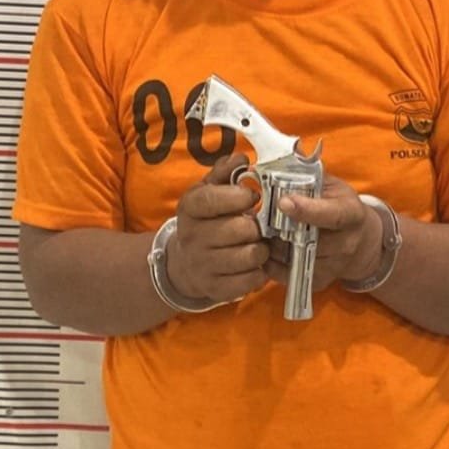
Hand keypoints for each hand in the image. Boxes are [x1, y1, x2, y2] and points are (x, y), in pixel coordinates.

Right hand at [167, 154, 270, 304]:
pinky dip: (259, 273)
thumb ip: (225, 171)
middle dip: (258, 226)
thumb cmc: (206, 219)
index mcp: (190, 208)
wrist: (186, 263)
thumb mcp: (209, 190)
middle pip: (239, 229)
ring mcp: (202, 265)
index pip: (212, 200)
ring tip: (259, 243)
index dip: (237, 197)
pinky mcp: (215, 290)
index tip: (252, 197)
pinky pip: (250, 282)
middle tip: (260, 224)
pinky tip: (255, 264)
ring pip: (249, 256)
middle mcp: (192, 237)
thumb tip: (242, 158)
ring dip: (262, 249)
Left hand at [263, 175, 382, 292]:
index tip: (283, 202)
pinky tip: (267, 247)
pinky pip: (288, 275)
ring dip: (272, 244)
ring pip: (294, 258)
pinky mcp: (320, 282)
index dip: (307, 209)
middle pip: (309, 240)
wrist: (361, 241)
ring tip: (261, 230)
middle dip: (280, 228)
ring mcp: (334, 266)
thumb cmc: (340, 206)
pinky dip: (272, 262)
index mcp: (351, 214)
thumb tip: (272, 169)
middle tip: (258, 217)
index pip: (331, 214)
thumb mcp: (332, 186)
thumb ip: (307, 179)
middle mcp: (347, 243)